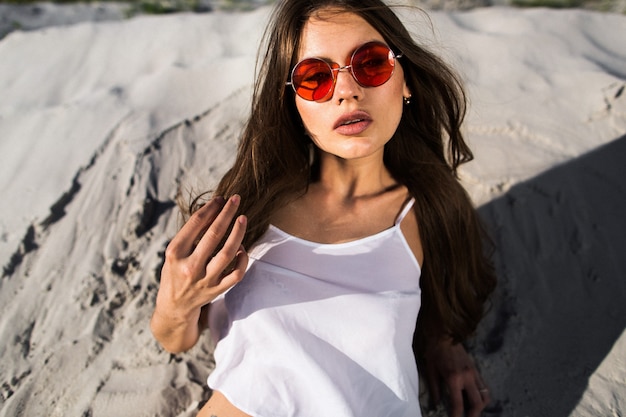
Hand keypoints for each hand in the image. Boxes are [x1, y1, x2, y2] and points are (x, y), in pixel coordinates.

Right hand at [151, 195, 247, 352]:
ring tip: (243, 218)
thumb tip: (214, 209)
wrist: (174, 307)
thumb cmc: (175, 272)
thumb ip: (191, 235)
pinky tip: (242, 248)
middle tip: (236, 199)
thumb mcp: (175, 252)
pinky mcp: (216, 290)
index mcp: (175, 253)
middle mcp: (189, 266)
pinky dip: (242, 260)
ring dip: (238, 233)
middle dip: (226, 213)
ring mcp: (204, 280)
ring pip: (227, 253)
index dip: (210, 208)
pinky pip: (236, 274)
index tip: (220, 199)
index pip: (196, 224)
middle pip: (214, 234)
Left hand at [424, 338, 489, 416]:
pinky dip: (482, 396)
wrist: (444, 334)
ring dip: (480, 406)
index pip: (458, 404)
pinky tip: (474, 399)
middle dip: (473, 415)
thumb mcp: (430, 371)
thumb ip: (434, 390)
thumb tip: (436, 405)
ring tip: (472, 411)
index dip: (456, 415)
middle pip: (477, 403)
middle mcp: (467, 377)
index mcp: (454, 378)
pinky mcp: (476, 369)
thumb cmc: (435, 351)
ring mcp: (474, 373)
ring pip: (485, 395)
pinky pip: (484, 387)